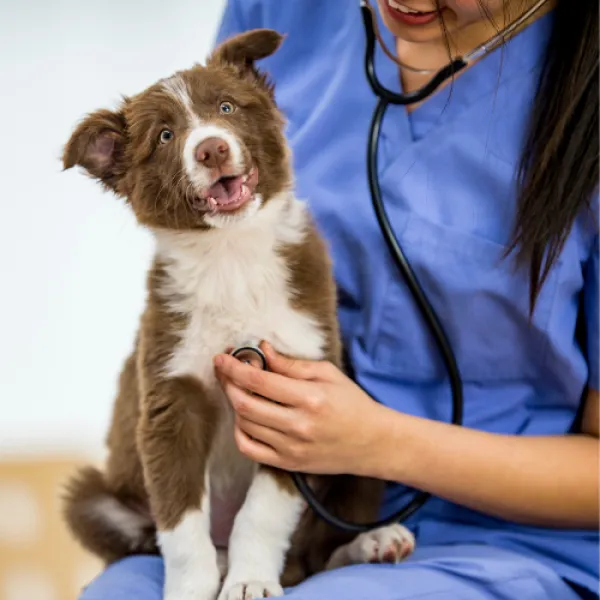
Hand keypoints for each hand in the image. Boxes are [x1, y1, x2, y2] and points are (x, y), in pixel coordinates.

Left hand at [212, 342, 387, 475]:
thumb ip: (292, 364)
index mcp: (310, 398)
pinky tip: (244, 417)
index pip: (259, 381)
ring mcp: (291, 448)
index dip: (234, 368)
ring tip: (239, 389)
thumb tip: (262, 350)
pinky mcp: (288, 464)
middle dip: (227, 384)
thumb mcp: (328, 374)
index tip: (221, 357)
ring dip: (234, 404)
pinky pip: (249, 449)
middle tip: (224, 370)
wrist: (373, 442)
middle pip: (245, 404)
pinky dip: (239, 431)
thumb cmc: (352, 403)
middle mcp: (298, 425)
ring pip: (245, 425)